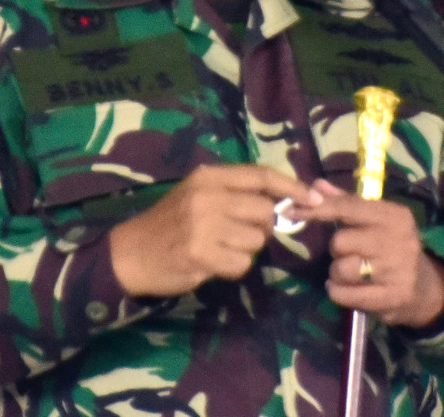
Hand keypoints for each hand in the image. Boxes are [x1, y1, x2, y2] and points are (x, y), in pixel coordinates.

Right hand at [109, 164, 315, 297]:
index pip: (261, 175)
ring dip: (245, 250)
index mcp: (209, 177)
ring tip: (219, 247)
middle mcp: (208, 196)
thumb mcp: (198, 194)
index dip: (291, 186)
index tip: (313, 198)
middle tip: (239, 233)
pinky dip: (233, 268)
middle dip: (262, 227)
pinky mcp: (202, 255)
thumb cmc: (170, 222)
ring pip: (256, 240)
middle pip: (265, 211)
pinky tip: (212, 263)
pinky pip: (242, 264)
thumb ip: (235, 193)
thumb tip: (284, 201)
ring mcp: (204, 225)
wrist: (130, 253)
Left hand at [289, 179, 443, 327]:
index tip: (290, 208)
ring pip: (341, 269)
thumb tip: (316, 186)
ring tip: (353, 274)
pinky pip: (344, 294)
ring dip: (338, 274)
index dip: (316, 209)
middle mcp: (397, 240)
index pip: (347, 207)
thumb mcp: (376, 221)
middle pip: (339, 241)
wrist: (426, 288)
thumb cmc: (393, 248)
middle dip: (337, 250)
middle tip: (351, 254)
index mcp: (394, 215)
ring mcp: (396, 270)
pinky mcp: (391, 298)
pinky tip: (349, 289)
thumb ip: (346, 203)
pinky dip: (338, 292)